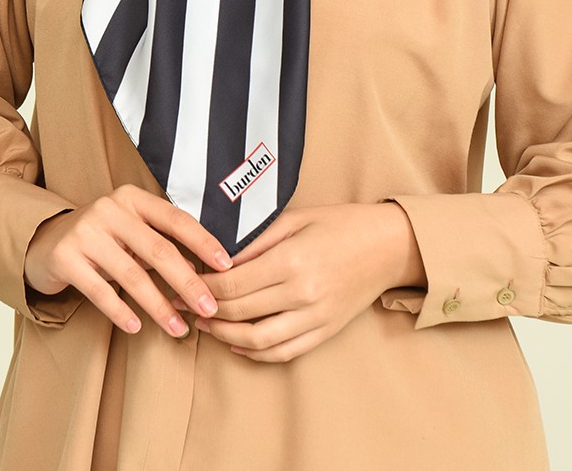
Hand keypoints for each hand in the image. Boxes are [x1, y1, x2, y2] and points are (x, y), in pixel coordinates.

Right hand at [24, 184, 231, 337]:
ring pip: (132, 275)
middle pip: (158, 250)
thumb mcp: (130, 230)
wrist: (45, 242)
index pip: (175, 219)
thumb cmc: (102, 239)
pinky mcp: (65, 257)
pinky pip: (99, 290)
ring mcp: (85, 232)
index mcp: (132, 198)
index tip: (227, 266)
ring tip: (178, 329)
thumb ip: (160, 242)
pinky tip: (136, 327)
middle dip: (187, 282)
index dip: (203, 242)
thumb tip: (207, 270)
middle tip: (209, 307)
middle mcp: (109, 209)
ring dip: (159, 306)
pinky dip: (120, 311)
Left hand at [189, 202, 424, 362]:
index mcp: (291, 260)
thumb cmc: (340, 223)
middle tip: (183, 303)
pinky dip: (255, 352)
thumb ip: (256, 241)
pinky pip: (283, 352)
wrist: (388, 245)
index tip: (184, 280)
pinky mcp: (325, 332)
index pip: (232, 283)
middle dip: (204, 309)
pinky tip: (236, 343)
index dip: (202, 286)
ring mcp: (315, 317)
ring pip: (257, 340)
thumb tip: (219, 259)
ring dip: (224, 336)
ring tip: (204, 324)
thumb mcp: (295, 218)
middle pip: (239, 312)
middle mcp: (302, 293)